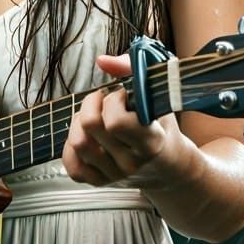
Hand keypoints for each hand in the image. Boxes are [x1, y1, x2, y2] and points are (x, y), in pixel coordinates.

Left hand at [61, 53, 194, 188]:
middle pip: (89, 127)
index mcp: (150, 142)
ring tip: (96, 117)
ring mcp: (114, 175)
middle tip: (106, 101)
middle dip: (93, 103)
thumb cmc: (163, 125)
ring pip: (77, 143)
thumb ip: (134, 70)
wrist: (171, 168)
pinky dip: (72, 146)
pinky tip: (88, 136)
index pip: (116, 123)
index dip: (113, 101)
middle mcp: (131, 163)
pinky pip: (72, 166)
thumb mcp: (160, 95)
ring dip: (80, 122)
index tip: (123, 95)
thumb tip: (102, 61)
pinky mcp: (100, 182)